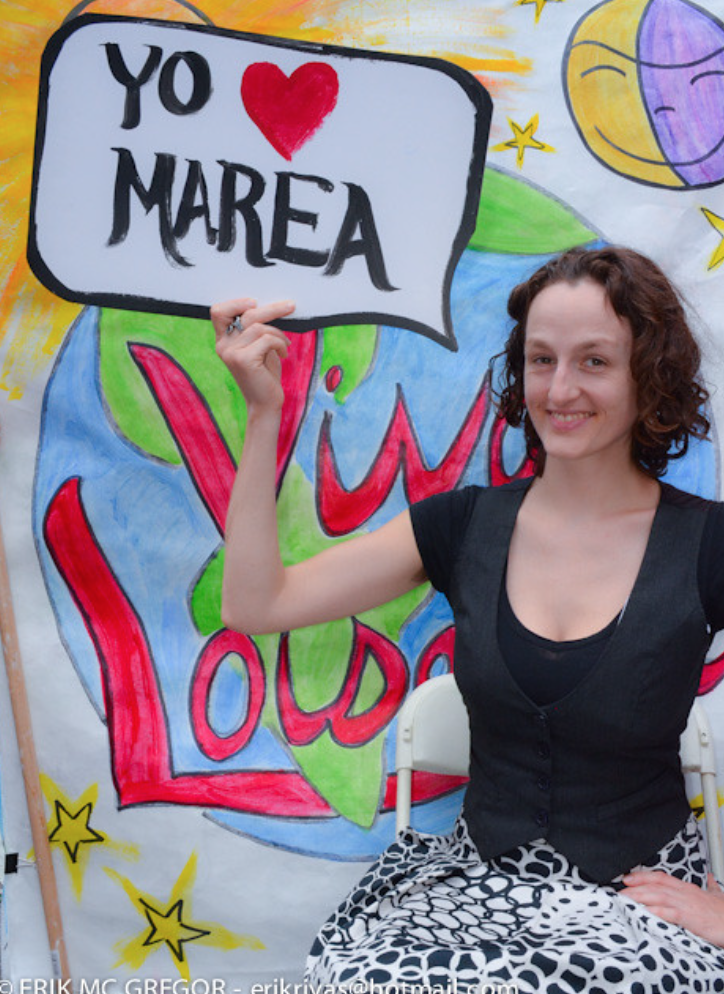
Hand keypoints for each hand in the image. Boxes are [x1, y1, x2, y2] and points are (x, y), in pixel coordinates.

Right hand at [211, 298, 294, 413]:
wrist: (265, 404)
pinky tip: (283, 354)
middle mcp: (223, 346)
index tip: (255, 303)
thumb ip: (257, 330)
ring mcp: (231, 353)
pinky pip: (267, 339)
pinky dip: (280, 344)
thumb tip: (271, 306)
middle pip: (245, 313)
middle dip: (272, 309)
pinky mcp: (243, 360)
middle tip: (290, 306)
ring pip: (259, 326)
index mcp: (224, 341)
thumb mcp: (259, 348)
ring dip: (278, 334)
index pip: (219, 312)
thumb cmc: (264, 375)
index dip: (236, 303)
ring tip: (284, 345)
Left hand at [622, 870, 723, 946]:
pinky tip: (643, 913)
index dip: (642, 876)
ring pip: (657, 897)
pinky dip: (654, 912)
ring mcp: (686, 904)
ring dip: (638, 898)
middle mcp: (684, 893)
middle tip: (618, 892)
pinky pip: (668, 913)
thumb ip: (710, 887)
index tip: (627, 878)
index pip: (660, 877)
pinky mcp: (690, 917)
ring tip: (623, 901)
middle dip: (634, 888)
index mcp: (687, 888)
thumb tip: (708, 878)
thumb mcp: (716, 896)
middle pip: (654, 886)